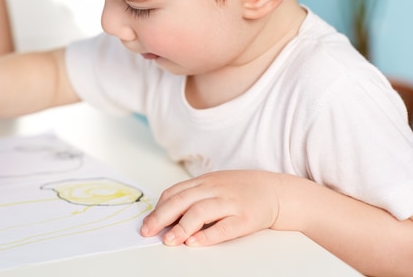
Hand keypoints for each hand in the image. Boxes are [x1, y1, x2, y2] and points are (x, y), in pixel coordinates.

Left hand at [140, 170, 282, 245]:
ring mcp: (230, 202)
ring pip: (201, 212)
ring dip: (181, 227)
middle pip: (183, 200)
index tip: (147, 222)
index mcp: (205, 181)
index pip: (175, 192)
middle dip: (162, 217)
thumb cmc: (241, 190)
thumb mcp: (215, 186)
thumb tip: (167, 217)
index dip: (159, 208)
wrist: (276, 191)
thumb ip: (194, 197)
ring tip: (169, 240)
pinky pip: (224, 227)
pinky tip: (194, 242)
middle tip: (148, 231)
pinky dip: (208, 235)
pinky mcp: (246, 218)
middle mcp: (215, 189)